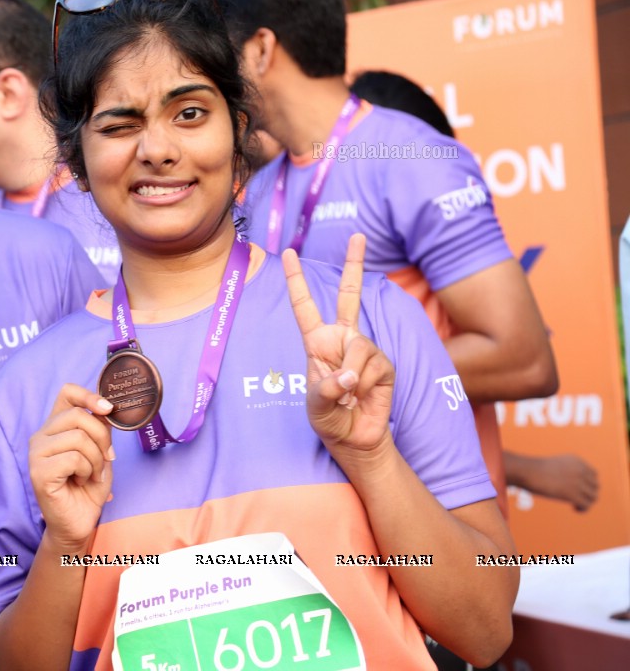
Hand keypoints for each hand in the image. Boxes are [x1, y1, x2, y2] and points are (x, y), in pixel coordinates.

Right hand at [28, 384, 113, 552]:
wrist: (78, 524)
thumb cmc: (88, 488)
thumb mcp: (100, 452)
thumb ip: (100, 429)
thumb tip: (107, 409)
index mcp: (54, 427)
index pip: (67, 393)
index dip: (89, 395)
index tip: (108, 409)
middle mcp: (41, 436)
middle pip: (78, 416)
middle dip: (102, 438)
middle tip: (107, 458)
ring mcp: (36, 454)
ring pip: (79, 437)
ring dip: (96, 459)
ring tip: (92, 474)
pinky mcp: (38, 472)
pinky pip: (74, 458)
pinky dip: (87, 471)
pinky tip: (82, 481)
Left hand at [282, 234, 394, 455]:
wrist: (353, 437)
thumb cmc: (329, 418)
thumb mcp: (315, 405)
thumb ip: (325, 389)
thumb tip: (349, 374)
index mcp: (317, 342)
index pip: (305, 306)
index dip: (296, 280)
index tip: (289, 252)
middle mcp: (342, 339)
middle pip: (350, 295)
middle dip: (354, 264)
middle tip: (358, 235)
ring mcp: (365, 349)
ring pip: (358, 349)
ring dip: (350, 378)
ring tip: (348, 395)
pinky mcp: (384, 364)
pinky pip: (371, 368)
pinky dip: (363, 386)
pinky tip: (362, 396)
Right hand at [511, 453, 598, 511]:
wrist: (527, 472)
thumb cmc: (534, 471)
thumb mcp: (554, 466)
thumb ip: (566, 472)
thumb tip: (572, 488)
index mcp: (577, 461)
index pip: (593, 475)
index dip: (587, 484)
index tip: (577, 489)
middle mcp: (581, 470)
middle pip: (595, 486)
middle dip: (587, 493)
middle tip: (575, 497)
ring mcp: (578, 482)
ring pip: (593, 496)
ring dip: (586, 501)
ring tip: (574, 504)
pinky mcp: (574, 494)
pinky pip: (587, 505)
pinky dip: (583, 509)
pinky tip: (574, 508)